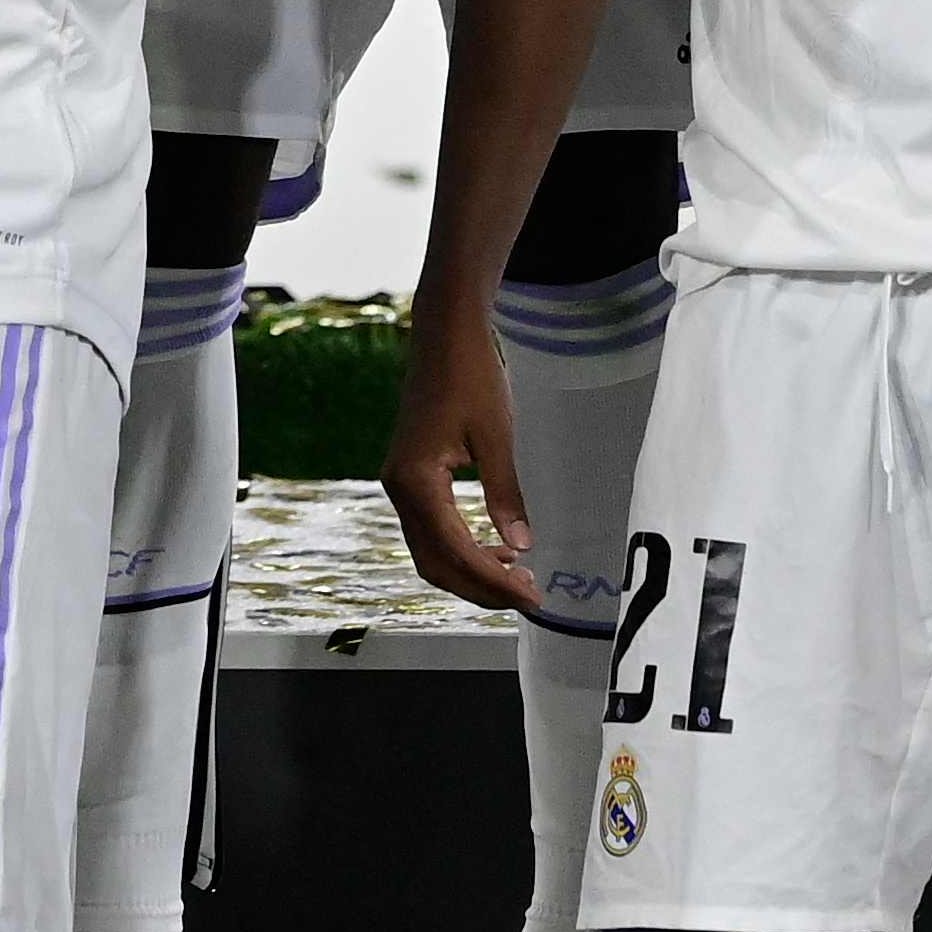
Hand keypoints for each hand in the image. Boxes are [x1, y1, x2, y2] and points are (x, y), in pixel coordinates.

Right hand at [377, 297, 540, 612]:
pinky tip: (496, 549)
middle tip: (529, 596)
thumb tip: (522, 547)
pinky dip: (461, 549)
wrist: (444, 335)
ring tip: (518, 579)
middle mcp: (399, 488)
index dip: (494, 581)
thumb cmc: (471, 376)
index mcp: (416, 480)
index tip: (532, 596)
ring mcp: (400, 483)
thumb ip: (505, 494)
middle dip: (481, 587)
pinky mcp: (409, 476)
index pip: (455, 550)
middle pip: (435, 562)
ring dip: (471, 571)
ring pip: (430, 551)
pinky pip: (431, 530)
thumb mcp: (496, 436)